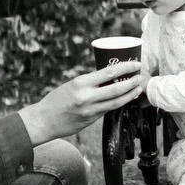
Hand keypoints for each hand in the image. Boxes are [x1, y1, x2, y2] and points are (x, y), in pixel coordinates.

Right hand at [18, 62, 144, 143]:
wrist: (44, 121)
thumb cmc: (56, 100)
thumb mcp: (71, 85)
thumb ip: (89, 83)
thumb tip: (108, 77)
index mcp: (80, 83)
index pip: (109, 72)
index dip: (126, 68)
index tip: (135, 64)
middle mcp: (86, 97)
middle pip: (117, 88)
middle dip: (132, 82)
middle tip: (140, 77)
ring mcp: (90, 110)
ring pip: (117, 102)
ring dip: (130, 95)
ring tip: (138, 89)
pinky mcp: (91, 120)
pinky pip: (109, 110)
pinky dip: (119, 103)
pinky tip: (125, 99)